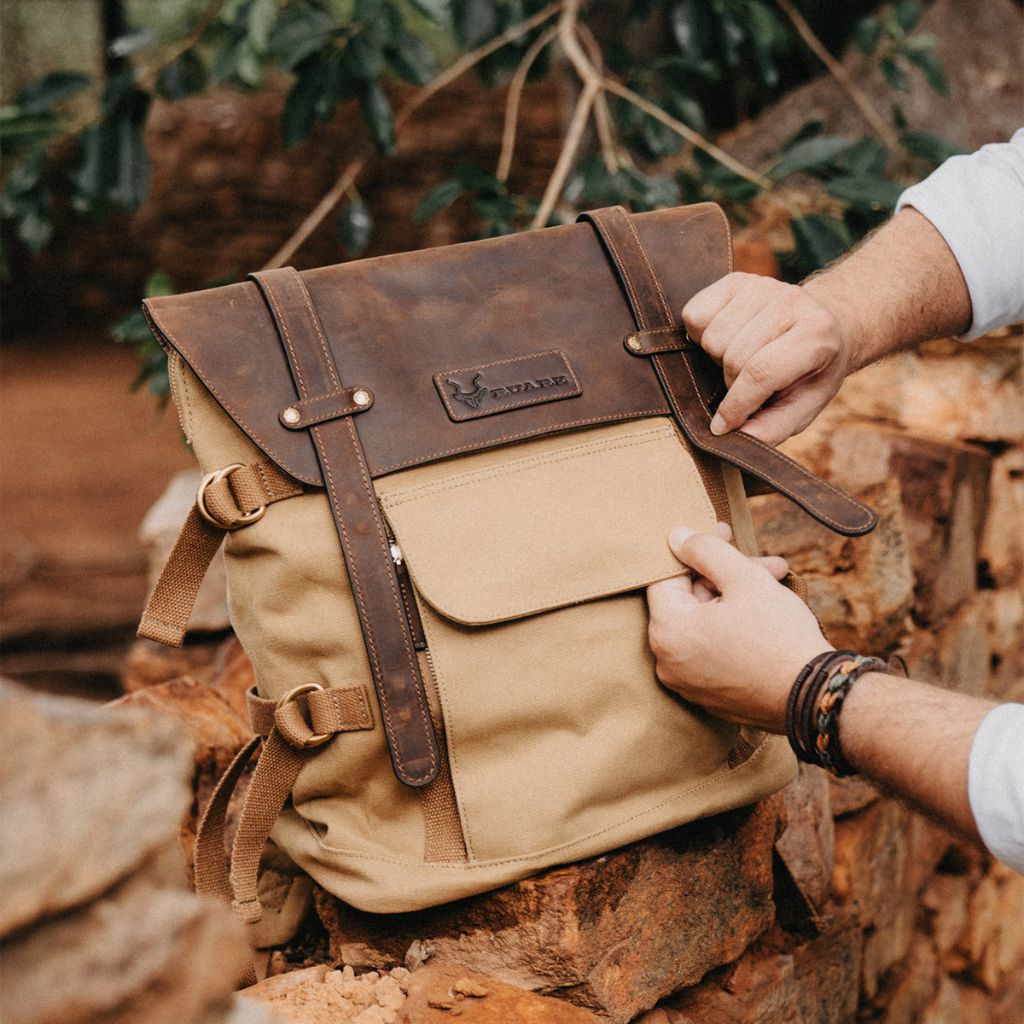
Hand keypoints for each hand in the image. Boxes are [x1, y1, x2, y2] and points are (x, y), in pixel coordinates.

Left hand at [647, 525, 830, 732]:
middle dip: (727, 576)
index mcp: (667, 631)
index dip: (696, 551)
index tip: (723, 534)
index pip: (666, 578)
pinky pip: (714, 650)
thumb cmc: (779, 636)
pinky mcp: (709, 696)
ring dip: (737, 598)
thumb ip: (705, 550)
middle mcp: (667, 662)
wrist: (815, 698)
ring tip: (777, 581)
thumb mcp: (744, 579)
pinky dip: (734, 630)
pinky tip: (768, 612)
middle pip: (689, 601)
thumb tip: (676, 536)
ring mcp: (687, 683)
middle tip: (764, 563)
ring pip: (705, 623)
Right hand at [682, 272, 852, 446]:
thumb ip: (772, 427)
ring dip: (717, 358)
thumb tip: (733, 438)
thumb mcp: (803, 406)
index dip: (735, 405)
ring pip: (710, 336)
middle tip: (747, 385)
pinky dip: (699, 334)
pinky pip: (694, 315)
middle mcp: (792, 301)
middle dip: (731, 382)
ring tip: (739, 360)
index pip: (761, 372)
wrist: (823, 325)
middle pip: (731, 355)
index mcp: (817, 334)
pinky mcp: (736, 280)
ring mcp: (762, 286)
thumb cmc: (810, 372)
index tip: (721, 426)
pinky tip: (726, 339)